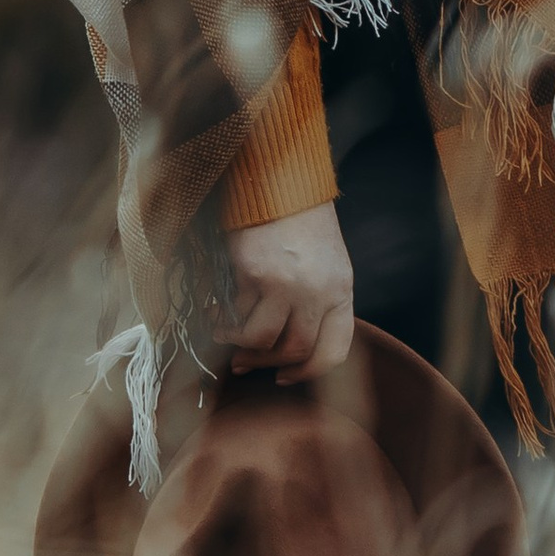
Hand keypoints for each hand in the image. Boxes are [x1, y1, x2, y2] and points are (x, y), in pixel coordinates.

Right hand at [221, 208, 356, 381]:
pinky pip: (233, 314)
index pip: (335, 351)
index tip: (284, 377)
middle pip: (294, 351)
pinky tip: (213, 309)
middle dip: (265, 364)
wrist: (279, 178)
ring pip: (259, 339)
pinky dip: (219, 318)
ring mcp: (284, 283)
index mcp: (341, 289)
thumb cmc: (301, 221)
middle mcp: (317, 291)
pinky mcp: (252, 273)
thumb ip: (317, 303)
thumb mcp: (325, 264)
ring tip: (223, 332)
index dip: (308, 373)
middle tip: (243, 363)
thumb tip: (286, 351)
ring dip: (237, 344)